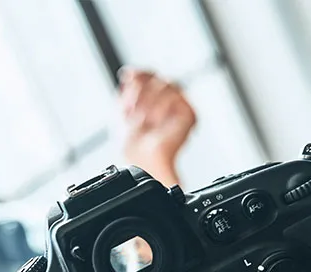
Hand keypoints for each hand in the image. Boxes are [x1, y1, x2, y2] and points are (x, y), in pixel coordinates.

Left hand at [120, 67, 195, 186]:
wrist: (142, 160)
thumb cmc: (132, 144)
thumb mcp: (121, 111)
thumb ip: (128, 89)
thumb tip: (130, 72)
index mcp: (152, 101)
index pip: (150, 75)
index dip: (139, 75)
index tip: (127, 76)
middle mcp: (168, 102)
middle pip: (157, 78)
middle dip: (140, 92)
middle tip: (131, 110)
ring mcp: (179, 107)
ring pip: (166, 84)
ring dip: (148, 101)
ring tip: (142, 119)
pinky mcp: (189, 115)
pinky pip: (175, 96)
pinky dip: (160, 108)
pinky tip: (155, 121)